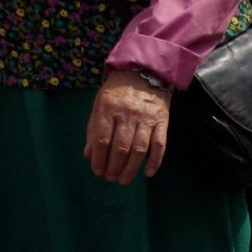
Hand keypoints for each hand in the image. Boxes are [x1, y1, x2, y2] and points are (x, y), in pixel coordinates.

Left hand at [83, 69, 169, 185]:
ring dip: (130, 169)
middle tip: (110, 178)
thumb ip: (93, 128)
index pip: (102, 139)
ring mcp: (146, 118)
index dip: (99, 159)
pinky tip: (148, 173)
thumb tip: (89, 155)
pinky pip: (160, 144)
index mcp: (108, 108)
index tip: (97, 170)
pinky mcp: (162, 121)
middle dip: (114, 167)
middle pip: (120, 148)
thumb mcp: (100, 103)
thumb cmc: (118, 90)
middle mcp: (127, 113)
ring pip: (139, 149)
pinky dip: (155, 161)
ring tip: (123, 180)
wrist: (145, 71)